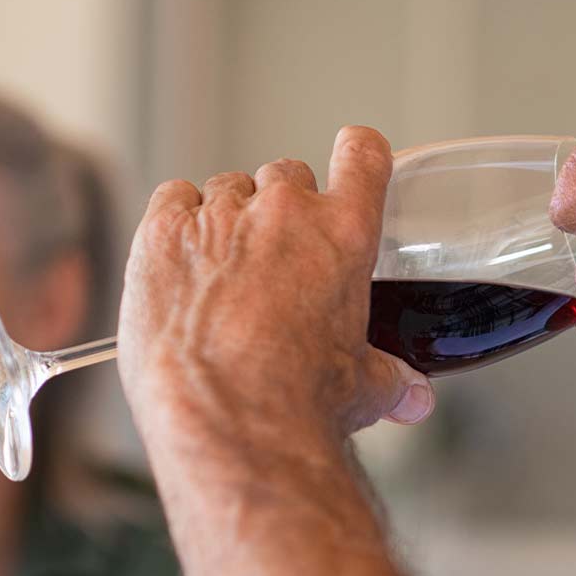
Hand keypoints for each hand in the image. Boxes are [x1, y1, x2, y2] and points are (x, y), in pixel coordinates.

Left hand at [118, 126, 434, 445]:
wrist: (229, 421)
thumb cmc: (300, 404)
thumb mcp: (362, 387)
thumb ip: (389, 377)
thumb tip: (413, 395)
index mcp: (344, 235)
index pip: (362, 156)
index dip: (358, 153)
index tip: (352, 156)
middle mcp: (284, 211)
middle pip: (286, 175)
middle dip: (282, 210)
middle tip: (275, 261)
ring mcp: (219, 217)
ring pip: (228, 187)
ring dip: (229, 218)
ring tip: (222, 274)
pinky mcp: (162, 232)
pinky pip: (172, 197)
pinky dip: (178, 221)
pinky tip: (182, 263)